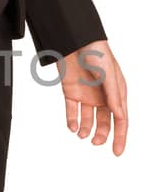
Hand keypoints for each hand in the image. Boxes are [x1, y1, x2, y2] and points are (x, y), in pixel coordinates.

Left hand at [57, 38, 127, 154]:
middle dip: (102, 135)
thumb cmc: (96, 53)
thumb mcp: (108, 75)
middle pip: (105, 122)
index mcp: (117, 92)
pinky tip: (72, 127)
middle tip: (96, 143)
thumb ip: (113, 96)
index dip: (120, 136)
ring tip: (82, 134)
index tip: (117, 152)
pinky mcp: (71, 92)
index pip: (121, 119)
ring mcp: (87, 95)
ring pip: (88, 120)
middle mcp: (102, 96)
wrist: (73, 39)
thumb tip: (120, 117)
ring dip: (86, 129)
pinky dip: (72, 121)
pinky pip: (72, 112)